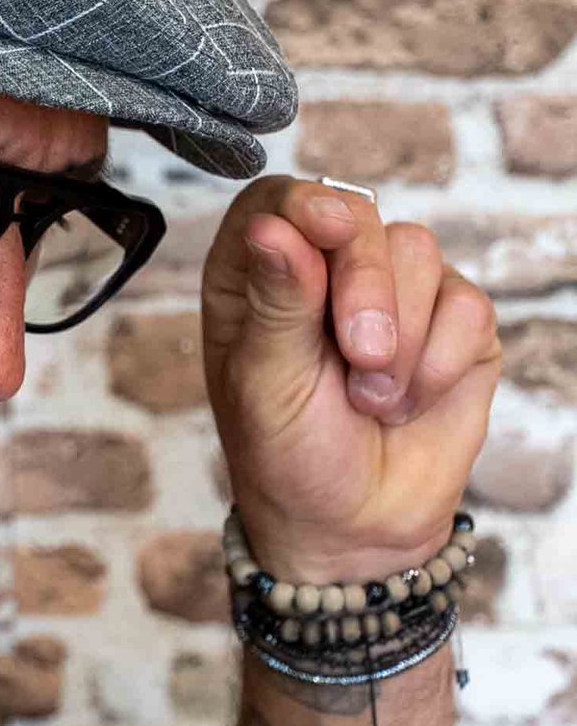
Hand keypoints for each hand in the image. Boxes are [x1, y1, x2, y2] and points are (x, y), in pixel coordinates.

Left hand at [200, 175, 502, 583]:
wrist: (351, 526)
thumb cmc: (286, 453)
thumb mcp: (263, 381)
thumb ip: (276, 300)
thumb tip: (274, 226)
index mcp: (257, 275)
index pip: (279, 199)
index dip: (306, 203)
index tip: (324, 227)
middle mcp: (323, 271)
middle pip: (359, 216)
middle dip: (366, 286)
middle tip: (359, 354)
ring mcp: (393, 293)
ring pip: (418, 252)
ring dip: (400, 335)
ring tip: (369, 397)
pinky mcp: (452, 326)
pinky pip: (467, 306)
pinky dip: (438, 361)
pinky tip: (406, 403)